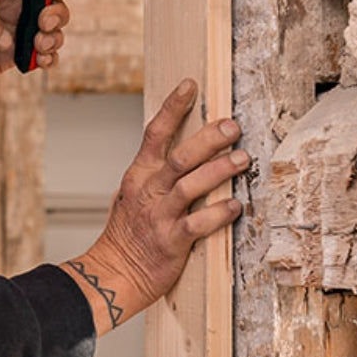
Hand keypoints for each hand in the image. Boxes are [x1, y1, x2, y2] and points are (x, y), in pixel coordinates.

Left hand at [0, 0, 69, 147]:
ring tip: (39, 45)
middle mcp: (4, 11)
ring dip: (53, 36)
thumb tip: (5, 34)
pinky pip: (40, 54)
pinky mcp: (12, 58)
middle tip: (43, 23)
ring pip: (48, 29)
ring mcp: (10, 34)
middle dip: (55, 10)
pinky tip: (41, 60)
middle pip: (46, 1)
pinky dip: (48, 57)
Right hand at [63, 80, 247, 334]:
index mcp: (139, 176)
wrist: (113, 272)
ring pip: (191, 186)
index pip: (154, 134)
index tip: (191, 85)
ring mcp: (160, 216)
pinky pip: (199, 224)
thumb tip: (185, 148)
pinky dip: (219, 213)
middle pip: (180, 157)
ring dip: (220, 171)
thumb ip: (156, 174)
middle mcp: (149, 191)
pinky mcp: (172, 241)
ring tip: (244, 159)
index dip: (173, 107)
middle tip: (232, 126)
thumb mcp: (133, 195)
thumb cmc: (127, 234)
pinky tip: (236, 205)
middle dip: (209, 139)